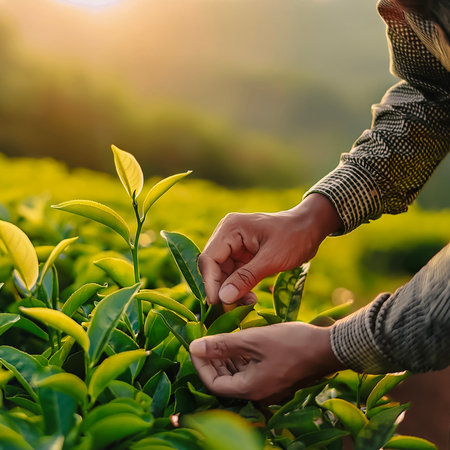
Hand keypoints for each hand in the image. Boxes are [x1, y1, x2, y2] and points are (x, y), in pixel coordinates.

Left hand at [189, 322, 343, 400]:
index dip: (200, 365)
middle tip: (205, 339)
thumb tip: (194, 347)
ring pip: (237, 375)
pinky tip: (238, 342)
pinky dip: (240, 359)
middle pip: (224, 381)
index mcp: (250, 389)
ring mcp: (267, 387)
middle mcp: (257, 393)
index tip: (195, 345)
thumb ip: (222, 344)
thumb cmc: (290, 343)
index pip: (213, 384)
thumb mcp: (252, 340)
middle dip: (212, 361)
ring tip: (219, 338)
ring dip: (225, 358)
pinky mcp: (274, 378)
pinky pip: (250, 372)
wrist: (326, 347)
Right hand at [199, 193, 342, 304]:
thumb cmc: (295, 237)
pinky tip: (250, 298)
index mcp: (230, 229)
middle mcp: (227, 235)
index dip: (210, 282)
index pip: (209, 258)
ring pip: (222, 274)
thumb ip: (246, 277)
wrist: (311, 228)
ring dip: (231, 291)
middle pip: (213, 268)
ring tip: (248, 302)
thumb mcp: (272, 259)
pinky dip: (239, 288)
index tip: (218, 303)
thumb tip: (223, 298)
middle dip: (222, 289)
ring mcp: (233, 246)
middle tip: (234, 308)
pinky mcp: (241, 256)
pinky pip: (233, 276)